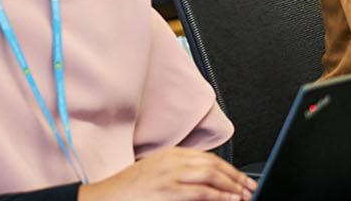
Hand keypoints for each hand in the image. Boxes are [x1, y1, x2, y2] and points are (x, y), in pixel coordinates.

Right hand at [77, 147, 256, 200]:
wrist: (101, 198)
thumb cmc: (127, 190)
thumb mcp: (155, 174)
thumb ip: (179, 174)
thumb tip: (206, 183)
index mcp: (170, 155)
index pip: (208, 158)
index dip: (229, 169)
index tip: (242, 178)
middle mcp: (172, 161)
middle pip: (214, 165)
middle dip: (236, 177)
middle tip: (250, 187)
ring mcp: (169, 175)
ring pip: (211, 176)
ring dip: (232, 186)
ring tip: (244, 195)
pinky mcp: (166, 190)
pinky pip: (200, 192)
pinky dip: (219, 196)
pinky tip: (229, 200)